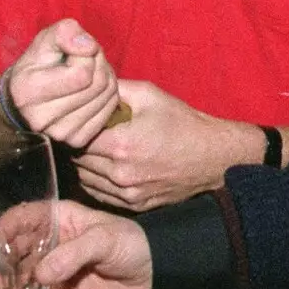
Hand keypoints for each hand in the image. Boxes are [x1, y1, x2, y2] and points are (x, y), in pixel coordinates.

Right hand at [0, 199, 153, 288]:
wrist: (154, 273)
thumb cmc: (129, 244)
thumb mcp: (103, 240)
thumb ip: (71, 255)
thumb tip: (40, 275)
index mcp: (58, 221)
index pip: (20, 222)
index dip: (0, 235)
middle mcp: (51, 246)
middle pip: (14, 256)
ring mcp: (56, 274)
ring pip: (23, 285)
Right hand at [6, 20, 120, 147]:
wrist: (23, 102)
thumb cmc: (36, 65)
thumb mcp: (44, 40)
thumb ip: (65, 33)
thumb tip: (89, 47)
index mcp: (29, 90)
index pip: (82, 73)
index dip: (88, 54)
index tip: (79, 50)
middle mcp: (42, 118)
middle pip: (97, 85)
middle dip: (100, 64)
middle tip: (90, 58)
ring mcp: (60, 134)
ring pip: (107, 97)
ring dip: (107, 78)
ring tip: (91, 72)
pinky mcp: (76, 141)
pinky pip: (109, 111)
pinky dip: (108, 96)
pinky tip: (94, 89)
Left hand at [72, 80, 257, 211]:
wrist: (213, 156)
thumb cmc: (183, 123)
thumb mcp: (149, 95)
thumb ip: (115, 88)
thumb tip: (89, 83)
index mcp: (122, 145)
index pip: (76, 138)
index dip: (75, 125)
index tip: (79, 118)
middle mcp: (121, 174)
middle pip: (78, 160)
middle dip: (78, 144)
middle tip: (86, 131)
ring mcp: (128, 194)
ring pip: (85, 179)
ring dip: (85, 164)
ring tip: (96, 148)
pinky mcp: (135, 205)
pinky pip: (100, 194)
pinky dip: (96, 181)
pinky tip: (105, 166)